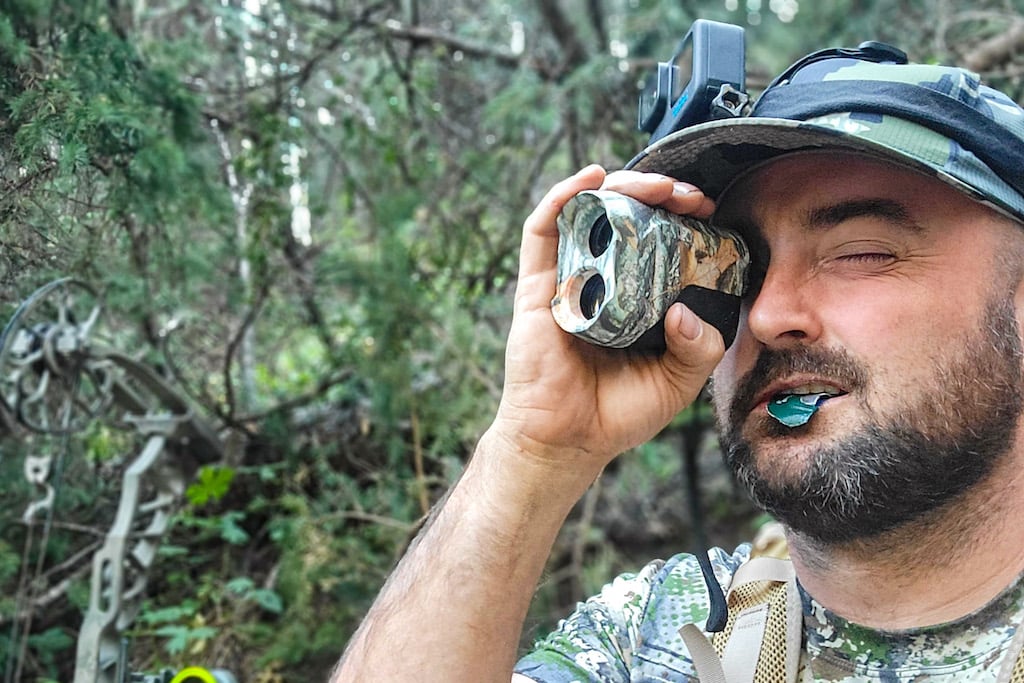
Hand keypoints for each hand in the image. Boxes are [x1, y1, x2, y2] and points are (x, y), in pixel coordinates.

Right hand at [488, 166, 724, 481]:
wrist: (566, 440)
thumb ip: (698, 350)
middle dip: (657, 192)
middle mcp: (601, 280)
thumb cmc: (617, 413)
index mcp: (635, 297)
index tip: (707, 208)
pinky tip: (591, 179)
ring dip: (621, 185)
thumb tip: (686, 311)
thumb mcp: (677, 383)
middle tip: (686, 195)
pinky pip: (542, 230)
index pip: (657, 239)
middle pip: (626, 215)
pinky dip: (563, 196)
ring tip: (654, 185)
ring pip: (588, 212)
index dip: (681, 216)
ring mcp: (567, 279)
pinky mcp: (536, 286)